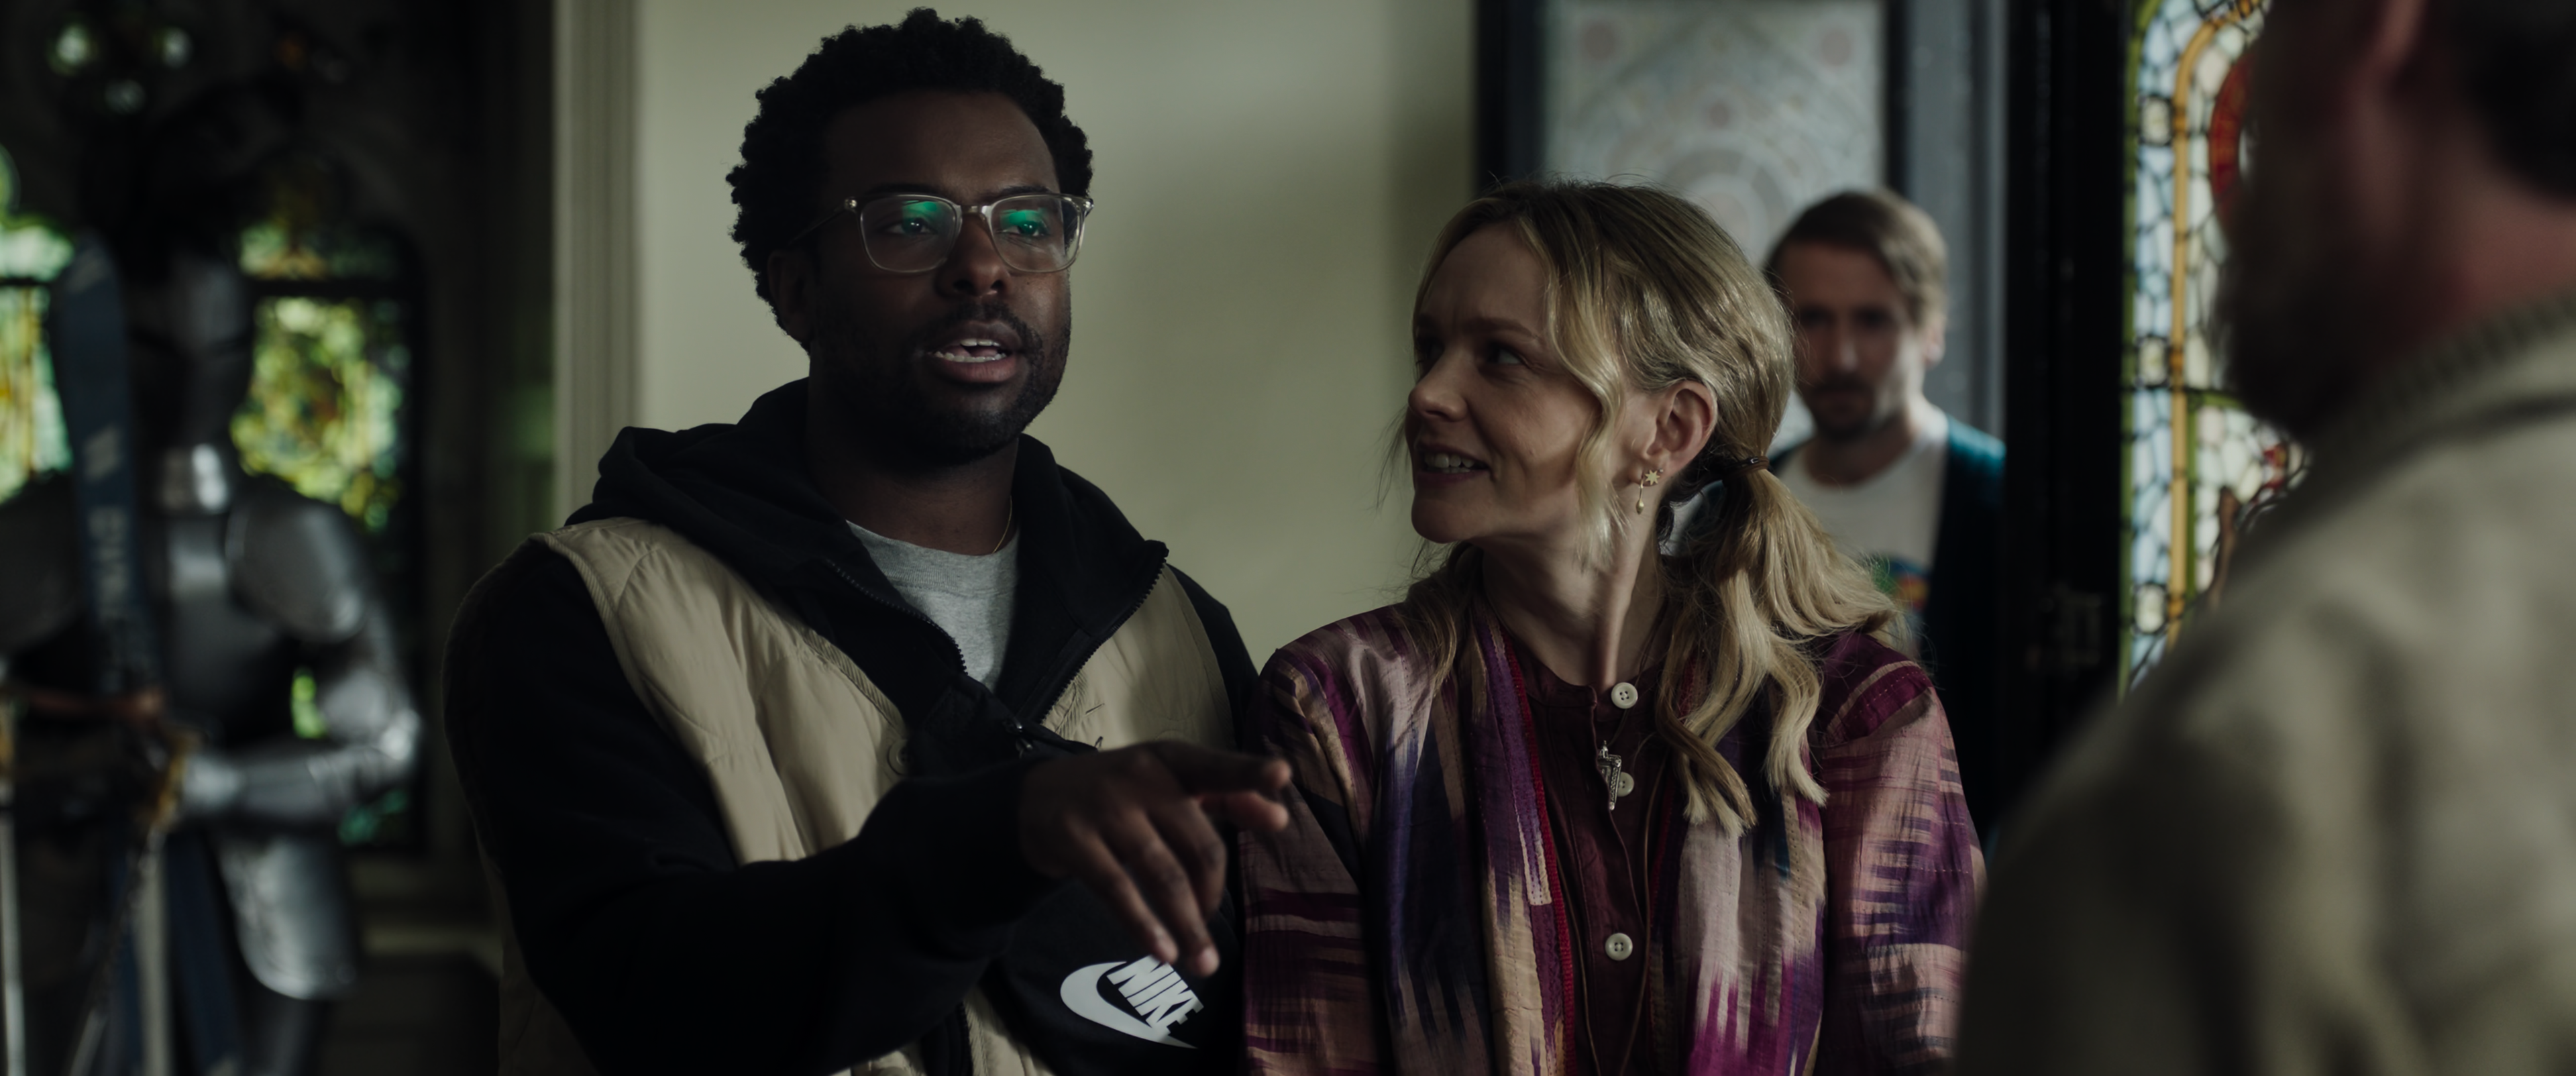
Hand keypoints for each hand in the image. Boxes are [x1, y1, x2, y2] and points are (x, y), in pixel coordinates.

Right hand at [1018, 741, 1290, 975]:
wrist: (1036, 798)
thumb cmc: (1123, 794)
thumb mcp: (1172, 785)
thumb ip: (1229, 798)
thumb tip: (1280, 818)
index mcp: (1171, 760)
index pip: (1216, 768)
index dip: (1249, 773)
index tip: (1283, 775)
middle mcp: (1140, 777)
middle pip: (1198, 844)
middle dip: (1212, 894)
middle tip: (1211, 923)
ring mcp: (1104, 808)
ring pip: (1162, 874)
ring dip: (1187, 925)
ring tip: (1204, 963)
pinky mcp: (1073, 839)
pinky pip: (1118, 890)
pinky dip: (1144, 925)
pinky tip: (1163, 952)